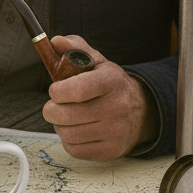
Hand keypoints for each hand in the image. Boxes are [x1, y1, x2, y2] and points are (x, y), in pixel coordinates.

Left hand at [42, 34, 157, 161]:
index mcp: (111, 81)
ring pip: (68, 134)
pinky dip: (68, 140)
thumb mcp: (95, 61)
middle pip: (67, 115)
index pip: (77, 89)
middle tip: (55, 105)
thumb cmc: (109, 84)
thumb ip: (74, 48)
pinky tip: (76, 129)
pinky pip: (74, 150)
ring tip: (66, 117)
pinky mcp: (111, 151)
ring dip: (59, 125)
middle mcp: (117, 107)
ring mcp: (116, 131)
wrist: (140, 110)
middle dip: (52, 110)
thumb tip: (56, 41)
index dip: (57, 91)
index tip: (55, 90)